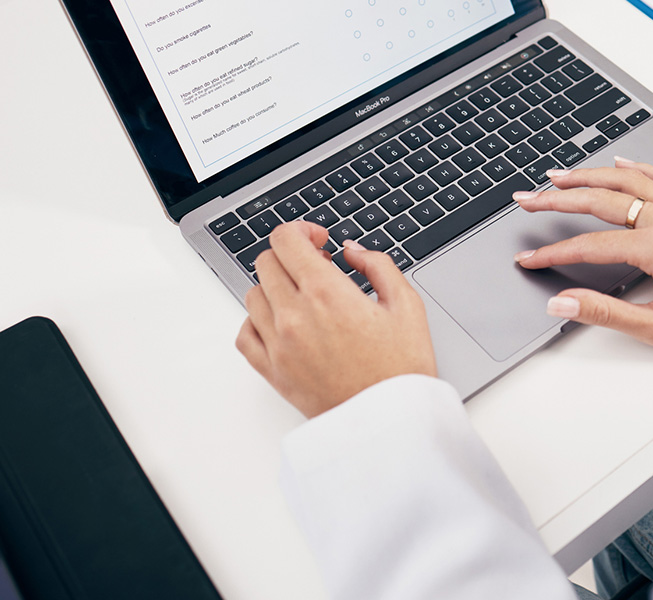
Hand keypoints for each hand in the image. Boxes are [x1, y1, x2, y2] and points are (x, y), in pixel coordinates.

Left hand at [236, 221, 435, 417]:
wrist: (390, 422)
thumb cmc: (401, 369)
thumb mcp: (407, 304)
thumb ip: (378, 265)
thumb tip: (352, 252)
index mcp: (326, 293)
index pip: (286, 239)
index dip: (302, 230)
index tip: (319, 240)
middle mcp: (294, 315)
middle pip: (266, 261)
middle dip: (291, 255)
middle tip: (316, 265)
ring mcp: (278, 344)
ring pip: (253, 293)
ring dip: (275, 285)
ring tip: (303, 295)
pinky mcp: (272, 371)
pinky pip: (245, 333)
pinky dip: (257, 320)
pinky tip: (282, 322)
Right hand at [512, 158, 652, 354]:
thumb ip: (605, 313)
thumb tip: (563, 302)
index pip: (588, 245)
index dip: (552, 253)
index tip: (529, 259)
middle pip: (600, 200)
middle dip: (558, 198)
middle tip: (527, 198)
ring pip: (628, 181)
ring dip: (590, 175)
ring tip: (560, 174)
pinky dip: (639, 168)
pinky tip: (622, 163)